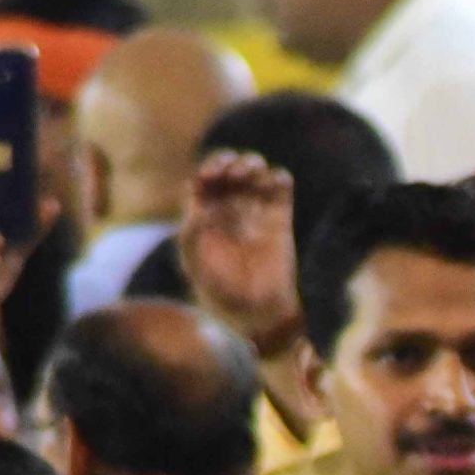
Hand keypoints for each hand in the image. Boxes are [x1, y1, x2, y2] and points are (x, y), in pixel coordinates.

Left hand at [179, 150, 300, 354]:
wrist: (257, 312)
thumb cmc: (220, 291)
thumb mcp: (194, 260)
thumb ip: (192, 229)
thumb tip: (202, 202)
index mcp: (205, 217)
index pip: (204, 179)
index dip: (207, 170)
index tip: (210, 178)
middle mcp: (230, 210)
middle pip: (229, 170)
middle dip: (229, 163)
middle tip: (231, 175)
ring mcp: (256, 213)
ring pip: (255, 172)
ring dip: (252, 164)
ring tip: (250, 176)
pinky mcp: (281, 220)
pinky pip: (282, 188)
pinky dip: (279, 178)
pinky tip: (273, 184)